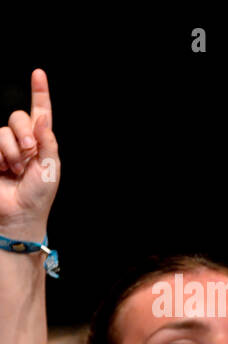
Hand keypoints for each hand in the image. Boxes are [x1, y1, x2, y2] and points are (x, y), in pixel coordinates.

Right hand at [0, 69, 58, 235]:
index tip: (38, 73)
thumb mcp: (51, 167)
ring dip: (10, 151)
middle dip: (24, 134)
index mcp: (41, 142)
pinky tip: (2, 170)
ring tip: (14, 170)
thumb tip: (42, 117)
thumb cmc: (39, 194)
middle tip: (29, 153)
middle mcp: (21, 140)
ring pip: (1, 131)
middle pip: (16, 117)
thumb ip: (48, 141)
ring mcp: (2, 147)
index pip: (39, 112)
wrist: (20, 213)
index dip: (39, 92)